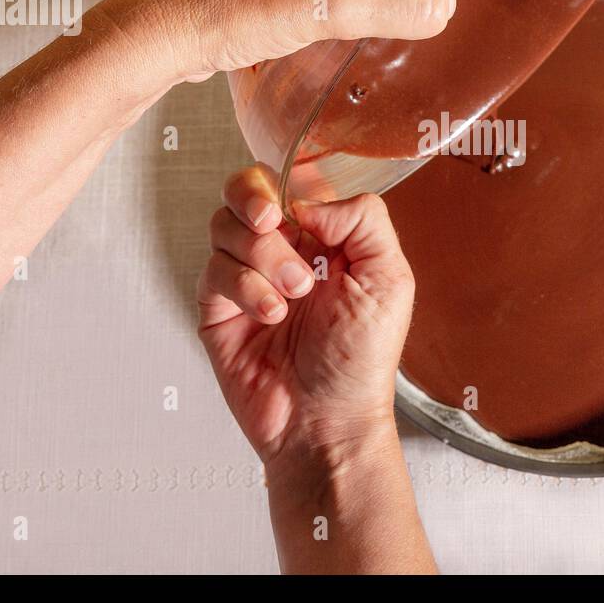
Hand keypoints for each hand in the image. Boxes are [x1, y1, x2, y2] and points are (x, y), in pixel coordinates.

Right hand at [196, 166, 415, 470]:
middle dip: (254, 198)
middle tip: (275, 224)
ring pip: (225, 225)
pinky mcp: (217, 309)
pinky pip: (213, 270)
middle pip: (245, 189)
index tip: (297, 206)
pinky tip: (273, 314)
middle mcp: (281, 250)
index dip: (287, 181)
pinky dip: (246, 287)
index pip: (291, 180)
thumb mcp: (390, 278)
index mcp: (323, 236)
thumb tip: (309, 199)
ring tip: (294, 292)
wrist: (327, 422)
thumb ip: (363, 220)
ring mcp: (245, 277)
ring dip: (262, 253)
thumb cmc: (361, 361)